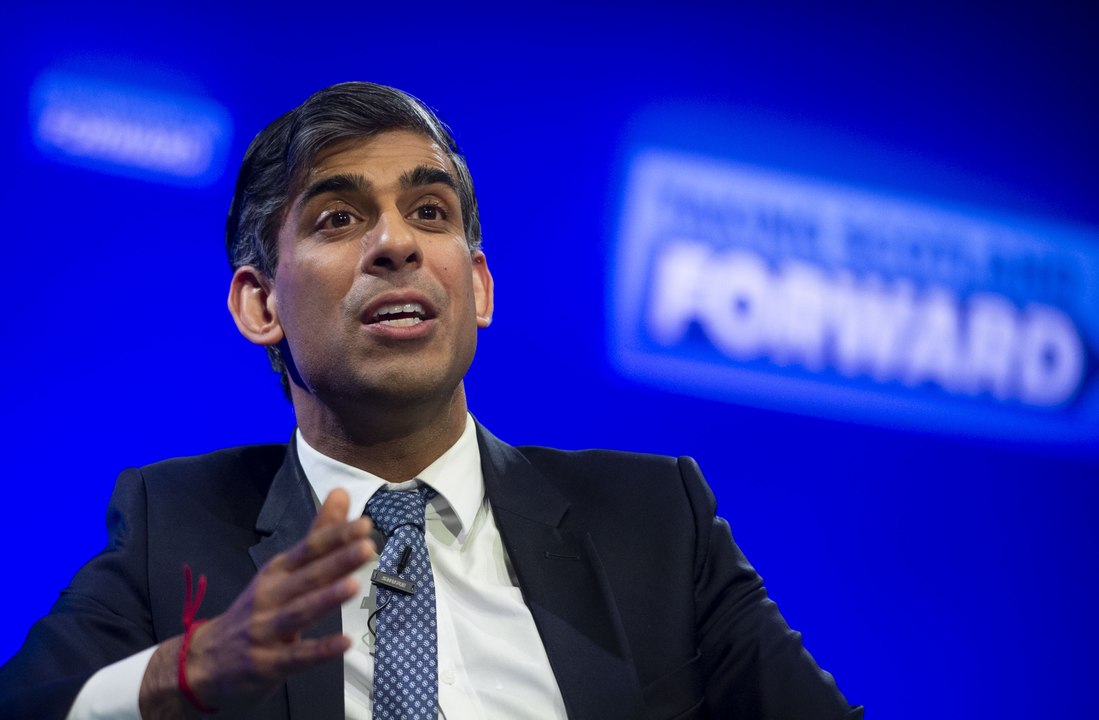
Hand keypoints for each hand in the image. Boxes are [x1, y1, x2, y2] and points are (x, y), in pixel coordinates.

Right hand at [139, 488, 373, 716]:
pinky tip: (345, 643)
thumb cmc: (255, 611)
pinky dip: (320, 650)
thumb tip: (342, 493)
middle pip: (307, 577)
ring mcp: (266, 630)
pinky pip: (297, 656)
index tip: (364, 524)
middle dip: (337, 561)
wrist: (202, 663)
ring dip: (326, 599)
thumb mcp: (281, 571)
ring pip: (300, 612)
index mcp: (277, 572)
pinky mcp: (267, 663)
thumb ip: (317, 536)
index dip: (335, 536)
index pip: (308, 549)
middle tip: (367, 546)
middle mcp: (270, 596)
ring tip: (354, 585)